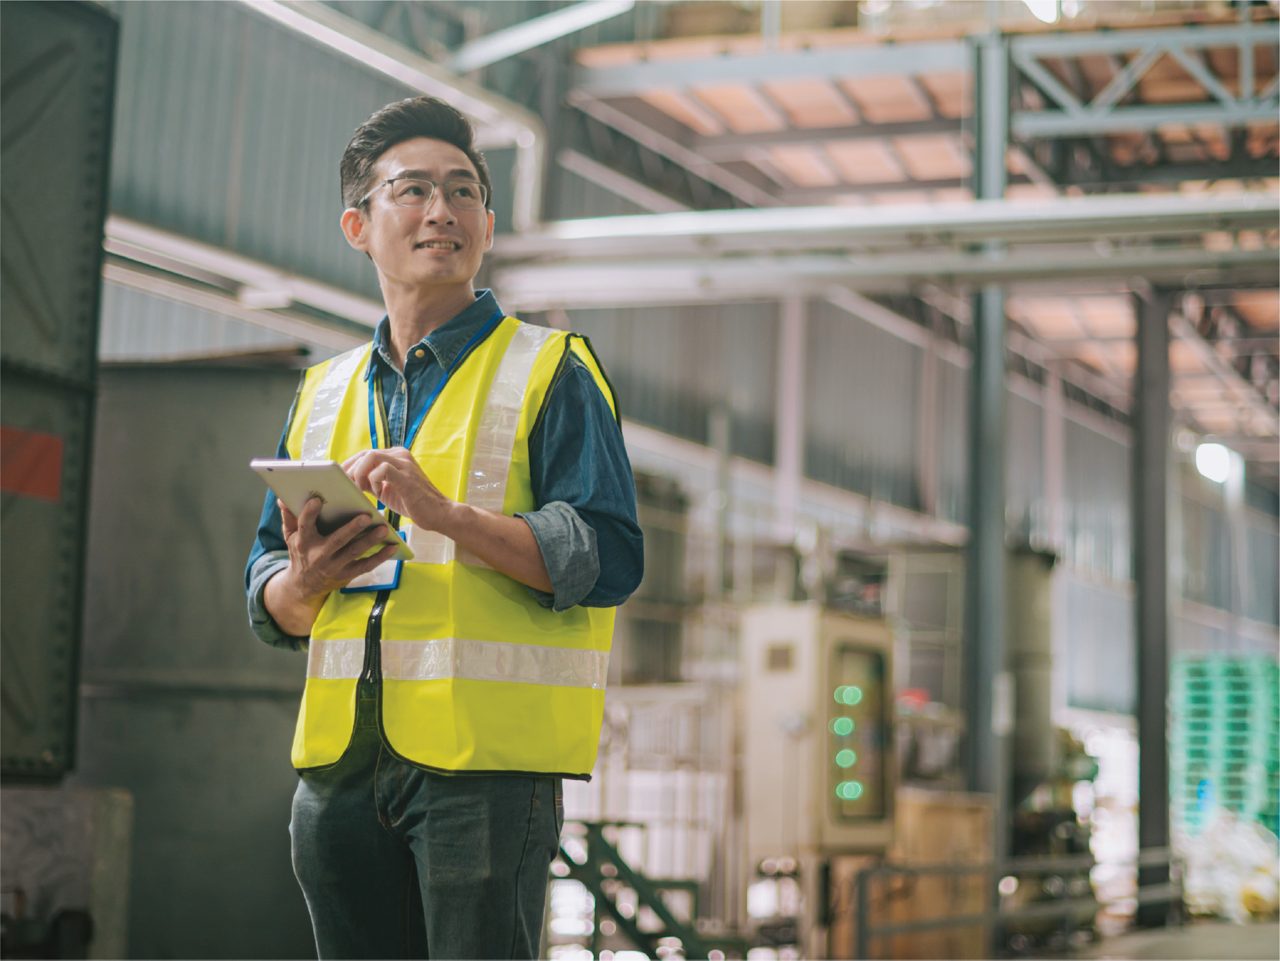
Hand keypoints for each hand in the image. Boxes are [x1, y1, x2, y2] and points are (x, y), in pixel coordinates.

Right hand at [278, 496, 398, 601]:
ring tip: (384, 528)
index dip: (309, 513)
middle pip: (337, 540)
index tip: (316, 499)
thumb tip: (283, 498)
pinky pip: (366, 566)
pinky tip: (392, 547)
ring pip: (354, 552)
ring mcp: (334, 566)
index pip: (305, 525)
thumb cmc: (300, 553)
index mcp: (303, 542)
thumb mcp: (290, 536)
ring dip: (370, 540)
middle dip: (352, 528)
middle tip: (366, 515)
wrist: (304, 586)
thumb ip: (289, 516)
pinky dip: (380, 557)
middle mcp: (319, 555)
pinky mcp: (346, 575)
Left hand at [342, 448, 455, 531]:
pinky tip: (377, 494)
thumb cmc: (414, 503)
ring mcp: (405, 464)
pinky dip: (373, 482)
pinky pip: (382, 470)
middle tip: (345, 487)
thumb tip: (348, 481)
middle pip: (365, 453)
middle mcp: (400, 455)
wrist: (440, 514)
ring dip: (359, 474)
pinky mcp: (407, 476)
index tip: (340, 481)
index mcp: (396, 456)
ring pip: (371, 457)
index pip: (365, 454)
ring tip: (359, 490)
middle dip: (350, 470)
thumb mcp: (387, 489)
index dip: (350, 466)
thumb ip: (371, 481)